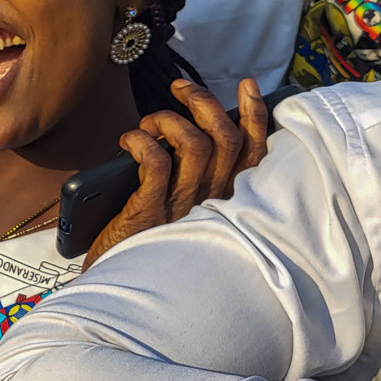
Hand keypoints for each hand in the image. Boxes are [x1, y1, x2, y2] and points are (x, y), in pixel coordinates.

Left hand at [86, 77, 266, 265]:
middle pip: (225, 137)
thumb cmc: (151, 246)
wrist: (126, 295)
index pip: (253, 154)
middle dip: (203, 101)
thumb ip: (191, 179)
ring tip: (148, 123)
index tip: (247, 85)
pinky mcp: (151, 212)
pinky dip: (142, 140)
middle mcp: (212, 203)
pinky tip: (128, 140)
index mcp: (224, 202)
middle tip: (179, 88)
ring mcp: (184, 207)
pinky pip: (155, 161)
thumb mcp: (183, 212)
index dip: (254, 115)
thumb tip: (183, 134)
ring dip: (169, 120)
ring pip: (195, 143)